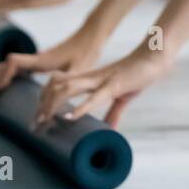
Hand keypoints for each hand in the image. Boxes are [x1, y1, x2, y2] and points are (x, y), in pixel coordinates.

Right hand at [0, 26, 106, 108]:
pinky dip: (3, 75)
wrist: (91, 36)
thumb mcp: (78, 70)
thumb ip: (64, 85)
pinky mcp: (38, 62)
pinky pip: (14, 68)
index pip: (13, 63)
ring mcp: (35, 59)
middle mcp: (34, 58)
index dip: (2, 75)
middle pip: (3, 65)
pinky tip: (1, 84)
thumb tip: (49, 102)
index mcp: (41, 60)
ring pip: (6, 65)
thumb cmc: (87, 52)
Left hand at [29, 42, 171, 130]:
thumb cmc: (138, 75)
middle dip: (42, 106)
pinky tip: (69, 118)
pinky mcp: (114, 85)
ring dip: (53, 106)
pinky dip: (79, 108)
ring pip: (68, 89)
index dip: (44, 99)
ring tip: (44, 122)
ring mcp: (100, 80)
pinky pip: (93, 97)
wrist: (154, 58)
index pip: (57, 84)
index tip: (38, 117)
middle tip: (34, 126)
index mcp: (89, 78)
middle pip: (55, 86)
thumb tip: (109, 130)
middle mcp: (89, 77)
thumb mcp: (122, 97)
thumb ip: (113, 113)